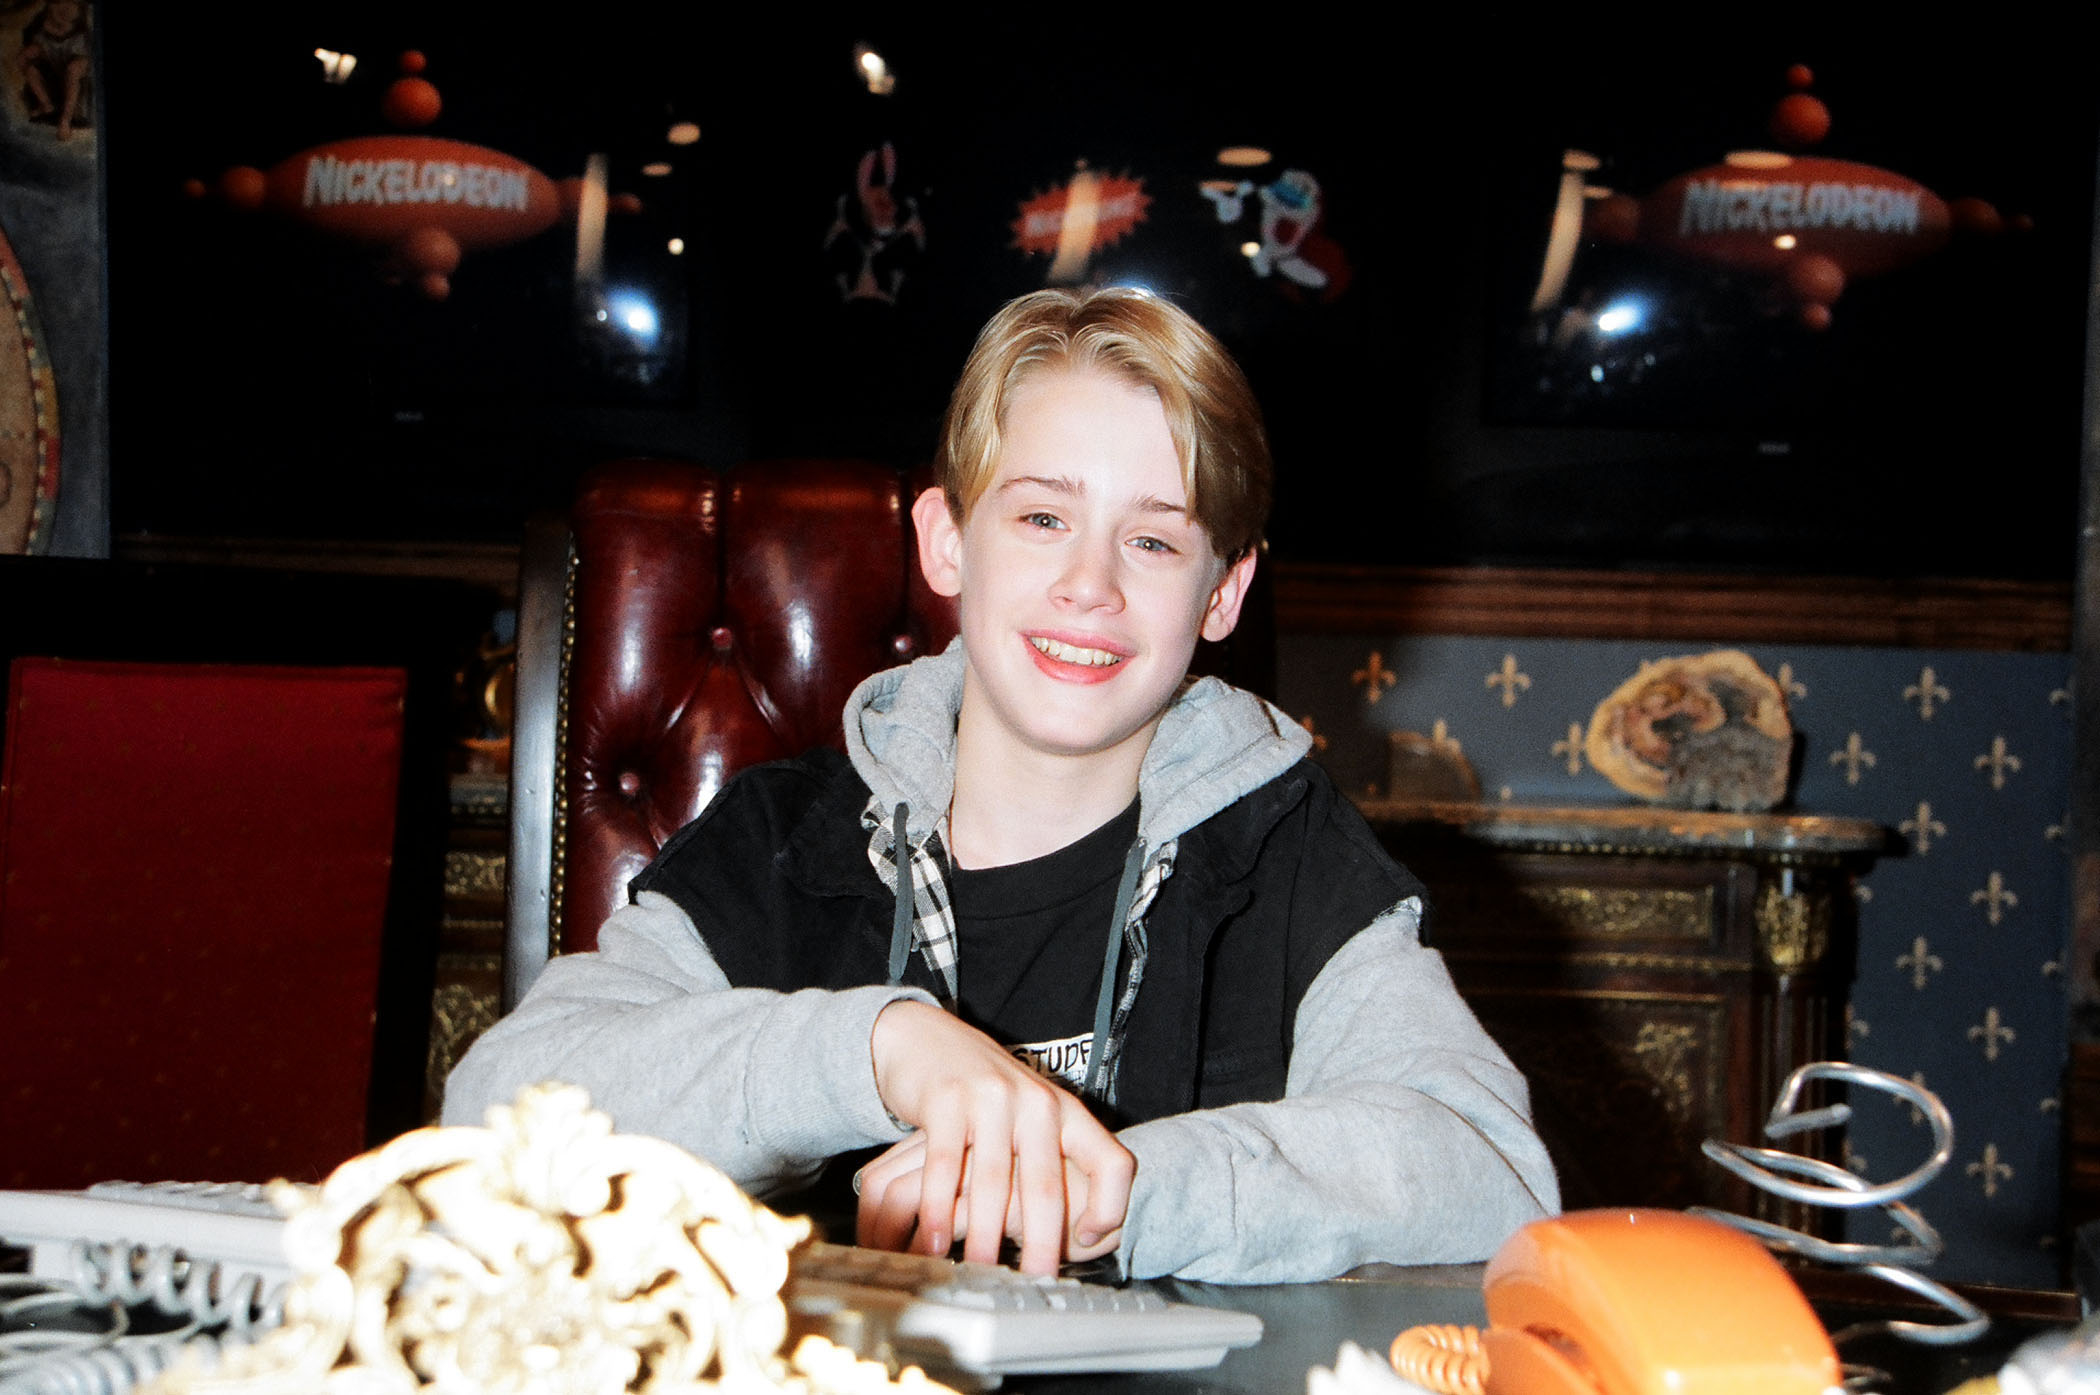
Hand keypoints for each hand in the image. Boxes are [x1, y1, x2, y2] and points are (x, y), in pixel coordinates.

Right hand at [860, 1000, 1133, 1273]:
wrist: (926, 1037)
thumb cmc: (982, 1089)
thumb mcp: (1029, 1113)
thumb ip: (1050, 1159)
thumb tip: (1084, 1231)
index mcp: (1065, 1111)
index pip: (1112, 1161)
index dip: (1112, 1205)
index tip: (1091, 1239)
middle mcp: (1036, 1102)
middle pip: (1047, 1186)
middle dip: (1042, 1243)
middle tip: (1036, 1283)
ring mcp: (991, 1099)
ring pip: (993, 1182)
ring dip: (985, 1236)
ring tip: (981, 1273)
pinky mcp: (948, 1100)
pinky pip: (946, 1165)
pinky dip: (940, 1209)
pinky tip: (936, 1240)